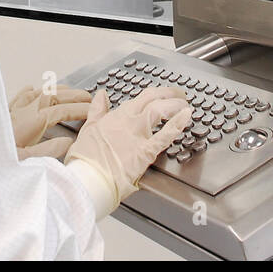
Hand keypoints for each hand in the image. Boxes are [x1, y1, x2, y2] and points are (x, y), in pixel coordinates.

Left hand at [8, 84, 93, 159]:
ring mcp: (12, 111)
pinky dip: (28, 92)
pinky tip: (31, 89)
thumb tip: (68, 142)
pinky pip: (18, 98)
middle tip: (88, 97)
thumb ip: (49, 151)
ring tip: (68, 90)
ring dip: (55, 91)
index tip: (93, 111)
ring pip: (37, 93)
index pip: (62, 111)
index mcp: (32, 122)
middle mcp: (23, 111)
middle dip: (73, 96)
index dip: (79, 110)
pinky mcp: (2, 115)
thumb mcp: (25, 161)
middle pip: (52, 96)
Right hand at [65, 86, 192, 209]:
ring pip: (159, 110)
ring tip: (185, 104)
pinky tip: (186, 116)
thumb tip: (101, 95)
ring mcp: (137, 135)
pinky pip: (164, 136)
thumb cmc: (85, 158)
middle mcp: (128, 121)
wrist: (87, 178)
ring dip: (175, 104)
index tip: (163, 94)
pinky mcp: (144, 152)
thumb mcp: (88, 128)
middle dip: (169, 94)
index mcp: (116, 116)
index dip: (156, 93)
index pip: (141, 97)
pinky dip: (177, 124)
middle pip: (153, 99)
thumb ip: (97, 110)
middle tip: (179, 94)